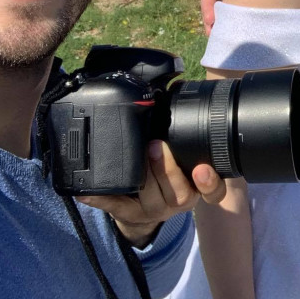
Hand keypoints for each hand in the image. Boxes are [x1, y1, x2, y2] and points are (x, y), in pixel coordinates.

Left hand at [78, 140, 227, 247]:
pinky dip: (100, 198)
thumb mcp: (185, 152)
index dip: (210, 182)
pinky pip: (116, 207)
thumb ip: (185, 126)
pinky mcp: (130, 214)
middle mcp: (180, 201)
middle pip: (180, 194)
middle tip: (156, 145)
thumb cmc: (168, 169)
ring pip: (153, 200)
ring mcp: (155, 210)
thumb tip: (177, 84)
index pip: (213, 191)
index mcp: (197, 186)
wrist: (147, 204)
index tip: (202, 168)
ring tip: (136, 157)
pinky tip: (86, 191)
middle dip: (167, 170)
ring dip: (144, 177)